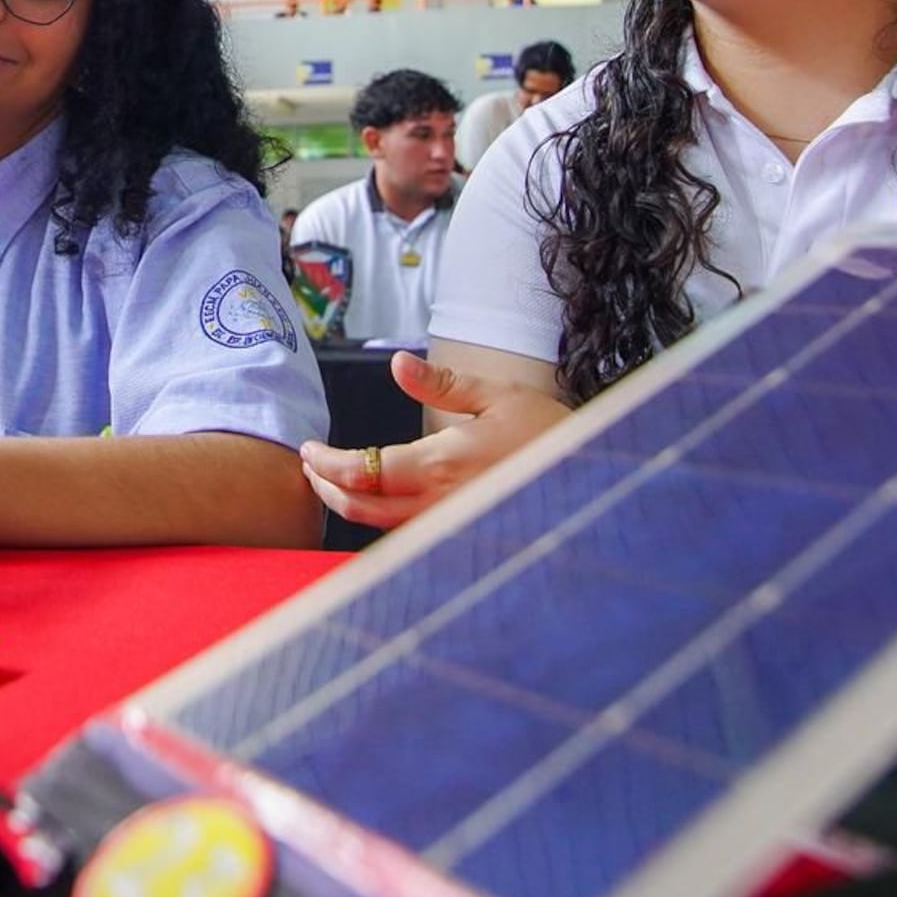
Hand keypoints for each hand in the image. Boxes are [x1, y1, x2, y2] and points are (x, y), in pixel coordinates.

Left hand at [299, 351, 569, 530]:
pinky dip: (380, 519)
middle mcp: (440, 502)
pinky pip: (407, 532)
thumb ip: (441, 385)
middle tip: (309, 467)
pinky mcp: (461, 533)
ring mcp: (450, 524)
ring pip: (382, 527)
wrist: (590, 476)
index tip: (306, 451)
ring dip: (350, 506)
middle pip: (362, 509)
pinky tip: (375, 501)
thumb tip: (398, 363)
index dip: (327, 465)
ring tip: (332, 482)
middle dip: (327, 489)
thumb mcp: (496, 396)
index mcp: (442, 464)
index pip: (364, 472)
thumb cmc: (546, 432)